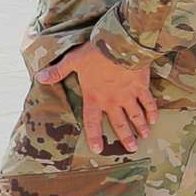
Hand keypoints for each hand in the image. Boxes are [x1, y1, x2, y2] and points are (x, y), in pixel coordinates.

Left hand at [36, 40, 156, 154]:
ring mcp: (128, 95)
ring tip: (145, 136)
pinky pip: (148, 101)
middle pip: (119, 123)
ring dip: (140, 126)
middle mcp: (112, 101)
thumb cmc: (95, 54)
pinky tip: (155, 118)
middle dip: (126, 137)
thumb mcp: (73, 61)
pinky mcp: (141, 86)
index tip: (98, 149)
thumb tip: (40, 77)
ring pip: (135, 115)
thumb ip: (58, 71)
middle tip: (132, 149)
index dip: (94, 136)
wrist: (120, 46)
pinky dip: (152, 111)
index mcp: (94, 98)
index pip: (92, 122)